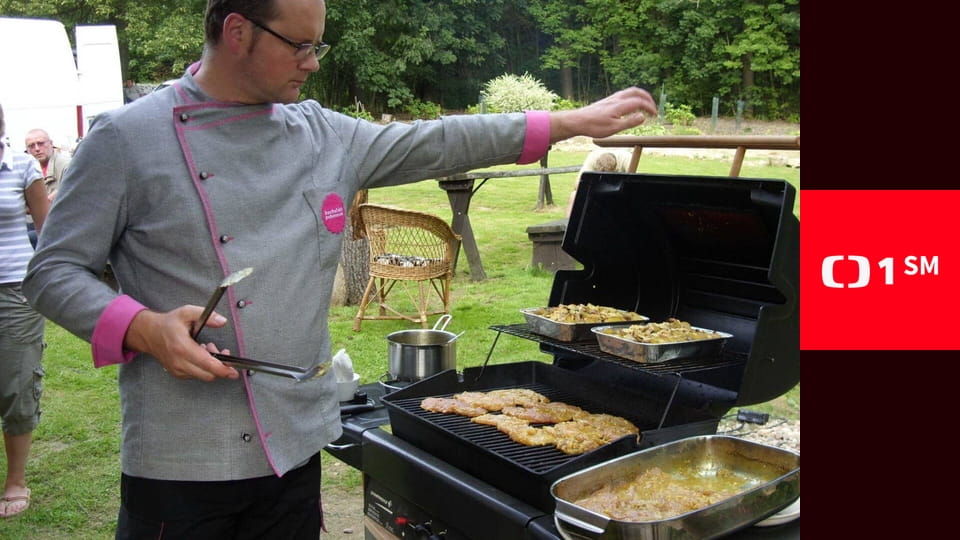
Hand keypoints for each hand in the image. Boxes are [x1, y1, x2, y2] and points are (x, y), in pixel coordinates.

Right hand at [124, 306, 239, 380]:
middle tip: (222, 351)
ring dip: (212, 366)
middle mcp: (179, 362)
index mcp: (182, 347)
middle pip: (208, 374)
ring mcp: (177, 370)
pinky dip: (204, 368)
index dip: (223, 368)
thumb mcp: (187, 312)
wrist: (149, 334)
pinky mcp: (177, 373)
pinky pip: (197, 375)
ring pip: (204, 376)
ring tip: (208, 349)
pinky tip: (201, 354)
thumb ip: (207, 315)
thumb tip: (222, 321)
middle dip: (221, 365)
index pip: (206, 364)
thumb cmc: (169, 323)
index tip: (234, 369)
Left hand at [549, 87, 657, 142]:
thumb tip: (643, 116)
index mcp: (620, 105)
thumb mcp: (613, 128)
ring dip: (640, 96)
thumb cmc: (594, 126)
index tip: (655, 115)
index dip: (650, 107)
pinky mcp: (607, 100)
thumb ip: (629, 122)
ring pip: (630, 91)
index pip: (640, 102)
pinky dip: (632, 97)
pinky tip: (631, 106)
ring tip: (645, 105)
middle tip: (653, 107)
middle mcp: (617, 99)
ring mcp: (611, 98)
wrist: (578, 121)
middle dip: (647, 98)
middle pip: (636, 92)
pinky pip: (624, 94)